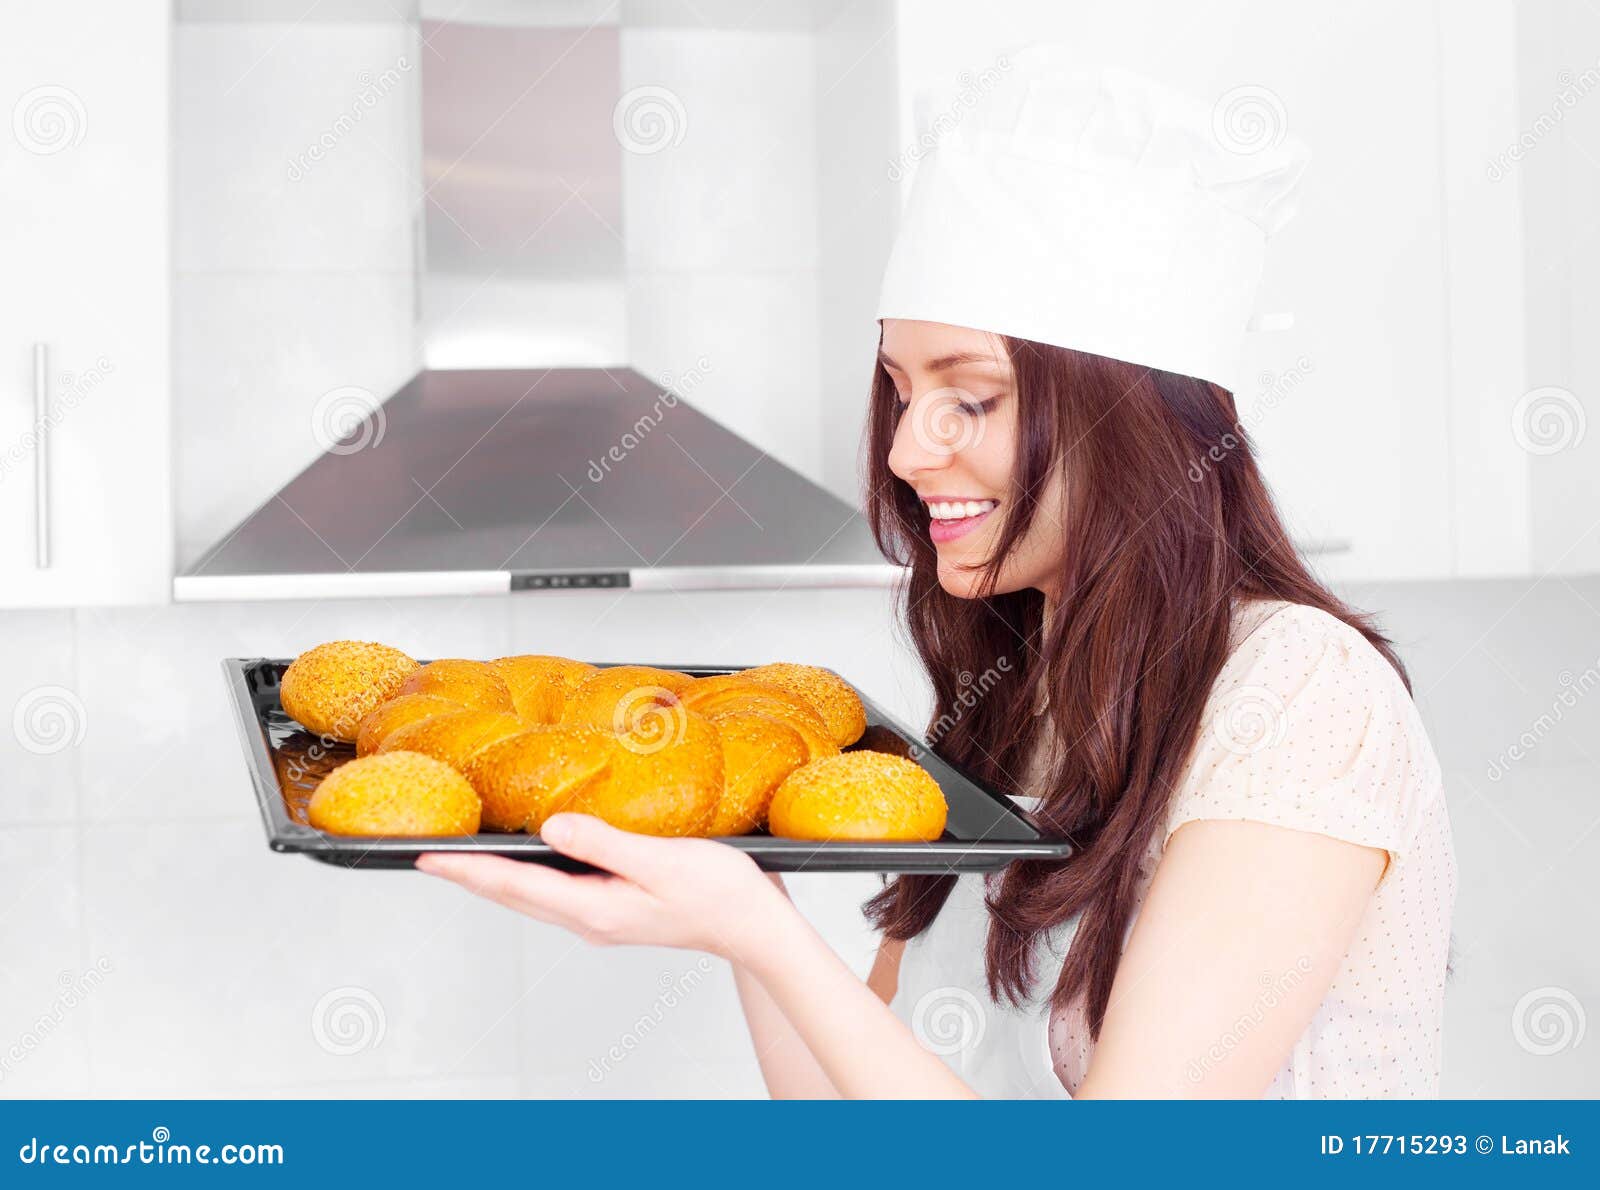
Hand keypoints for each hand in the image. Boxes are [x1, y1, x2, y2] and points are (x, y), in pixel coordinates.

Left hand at [415, 812, 792, 964]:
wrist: (753, 924)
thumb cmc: (718, 893)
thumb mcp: (661, 861)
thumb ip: (604, 844)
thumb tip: (552, 830)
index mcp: (594, 909)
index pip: (514, 886)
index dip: (467, 871)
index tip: (427, 858)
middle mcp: (590, 919)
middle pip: (514, 895)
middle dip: (469, 876)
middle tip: (428, 857)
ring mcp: (601, 917)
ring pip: (532, 896)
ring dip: (495, 877)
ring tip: (464, 857)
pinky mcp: (614, 907)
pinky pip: (557, 891)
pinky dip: (529, 877)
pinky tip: (531, 859)